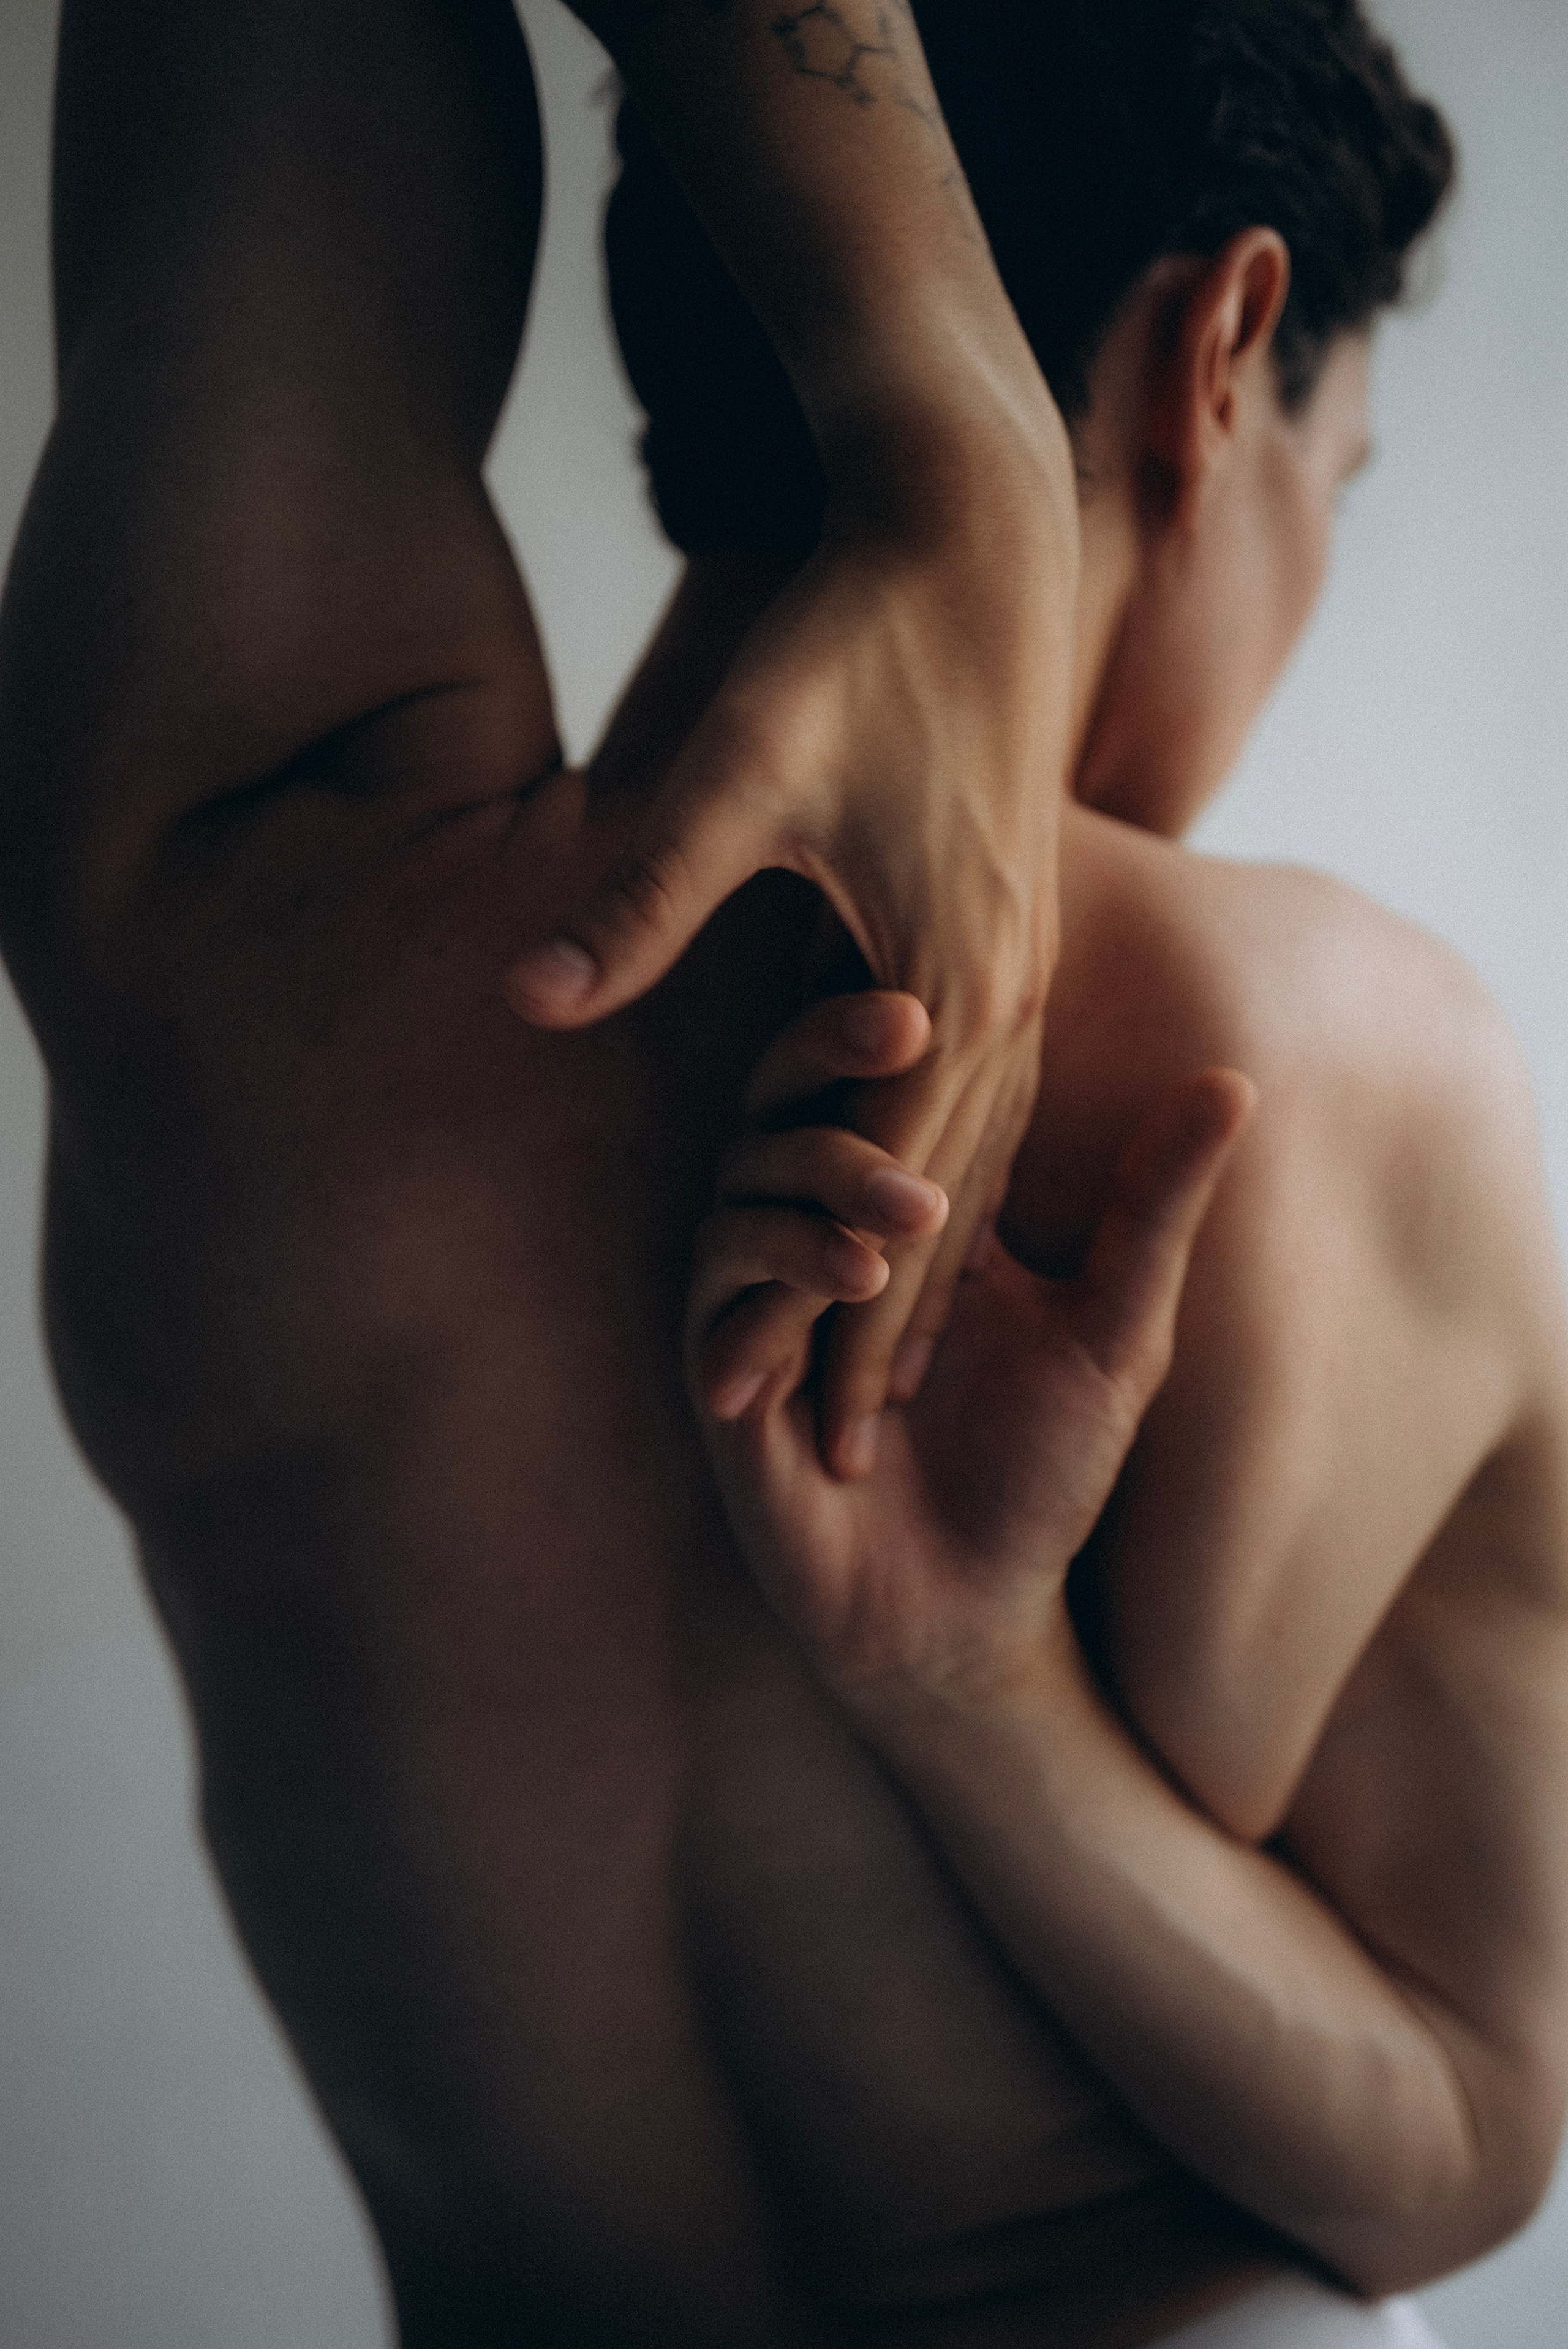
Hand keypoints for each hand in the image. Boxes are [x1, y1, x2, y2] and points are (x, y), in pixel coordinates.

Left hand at [507, 411, 1076, 1470]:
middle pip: (943, 1202)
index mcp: (944, 978)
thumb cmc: (849, 644)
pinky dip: (960, 1176)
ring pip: (982, 1160)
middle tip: (847, 1455)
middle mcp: (1003, 990)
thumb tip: (530, 1002)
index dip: (829, 1313)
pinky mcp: (1010, 927)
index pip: (885, 1193)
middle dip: (891, 1329)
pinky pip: (996, 1094)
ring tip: (892, 1369)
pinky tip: (929, 1213)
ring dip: (935, 1267)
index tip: (784, 1421)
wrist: (969, 531)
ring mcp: (1022, 961)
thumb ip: (641, 900)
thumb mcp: (736, 770)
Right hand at [688, 1009, 1253, 1706]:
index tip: (956, 968)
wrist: (969, 1613)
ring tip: (916, 1211)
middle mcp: (814, 1229)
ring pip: (747, 1177)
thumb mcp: (1121, 1331)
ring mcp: (761, 1297)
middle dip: (832, 1047)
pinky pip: (722, 1279)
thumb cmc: (1043, 1471)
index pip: (871, 1070)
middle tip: (909, 1023)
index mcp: (899, 1200)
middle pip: (781, 1092)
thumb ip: (1158, 1209)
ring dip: (826, 1173)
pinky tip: (856, 1279)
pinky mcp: (723, 1368)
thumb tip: (1235, 1079)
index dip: (898, 1010)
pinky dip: (783, 1263)